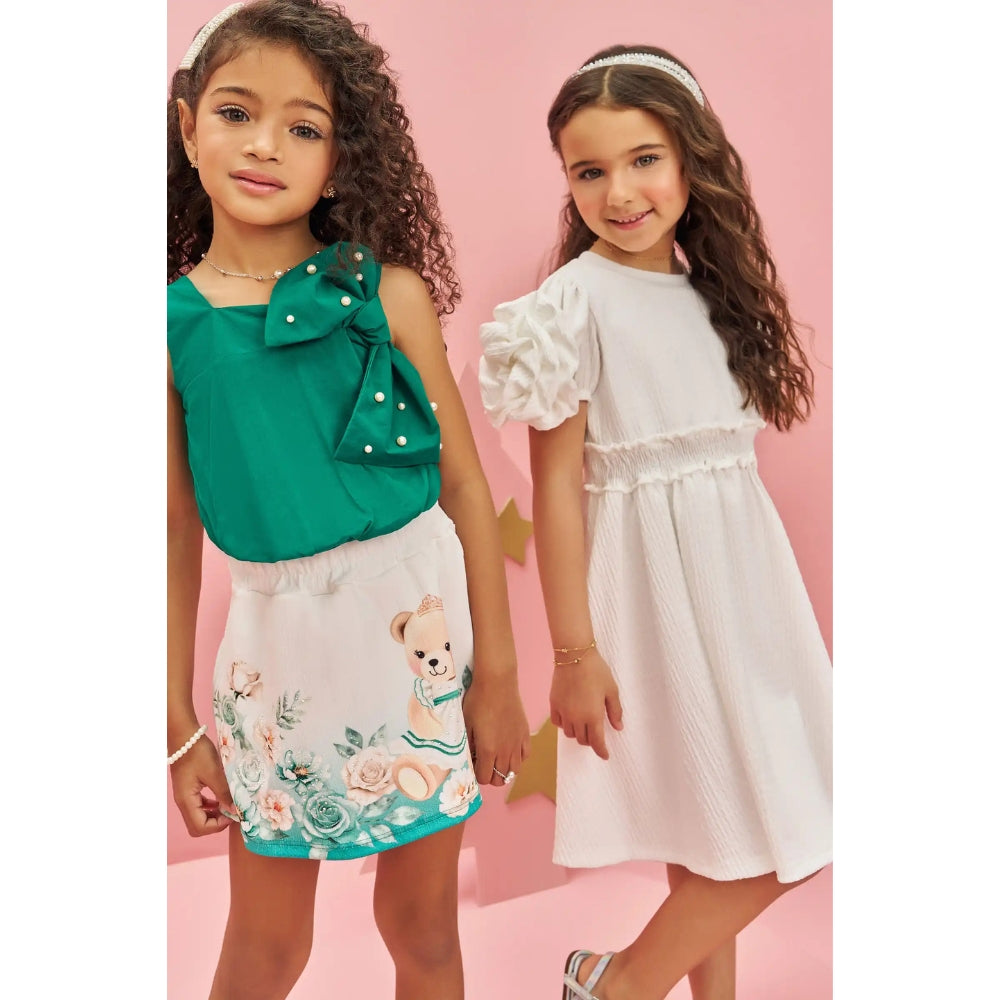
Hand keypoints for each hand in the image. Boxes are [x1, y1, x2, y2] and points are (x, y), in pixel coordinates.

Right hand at [169, 734, 235, 835]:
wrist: (185, 736)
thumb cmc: (198, 753)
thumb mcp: (214, 772)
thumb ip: (224, 793)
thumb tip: (234, 810)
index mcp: (187, 801)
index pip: (200, 827)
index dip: (218, 825)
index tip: (233, 813)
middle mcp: (183, 802)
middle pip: (197, 826)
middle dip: (215, 823)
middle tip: (231, 811)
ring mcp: (184, 796)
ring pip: (198, 817)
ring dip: (213, 815)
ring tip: (229, 804)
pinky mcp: (188, 789)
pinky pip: (198, 806)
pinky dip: (210, 806)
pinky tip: (220, 798)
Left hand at [463, 671, 530, 787]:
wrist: (497, 682)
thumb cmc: (478, 701)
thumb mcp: (466, 724)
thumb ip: (468, 746)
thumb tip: (470, 759)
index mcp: (488, 750)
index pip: (484, 778)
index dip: (477, 774)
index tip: (474, 763)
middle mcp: (505, 751)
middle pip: (500, 779)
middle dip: (490, 775)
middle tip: (483, 762)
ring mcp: (517, 743)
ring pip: (514, 771)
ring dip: (504, 769)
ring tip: (496, 758)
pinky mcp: (526, 734)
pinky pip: (525, 756)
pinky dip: (518, 758)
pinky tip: (509, 749)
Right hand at [550, 651, 623, 759]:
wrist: (574, 655)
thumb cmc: (597, 671)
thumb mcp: (612, 690)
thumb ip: (615, 711)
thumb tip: (618, 727)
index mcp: (593, 716)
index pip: (597, 742)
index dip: (601, 751)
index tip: (605, 755)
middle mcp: (576, 718)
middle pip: (582, 740)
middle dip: (590, 741)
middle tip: (596, 735)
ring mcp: (563, 712)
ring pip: (569, 733)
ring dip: (577, 733)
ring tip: (583, 725)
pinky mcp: (553, 704)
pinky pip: (557, 723)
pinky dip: (564, 724)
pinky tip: (570, 717)